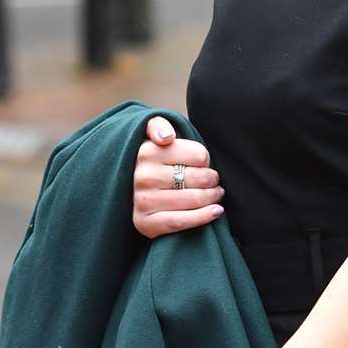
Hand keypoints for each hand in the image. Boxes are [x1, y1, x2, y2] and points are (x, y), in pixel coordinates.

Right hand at [133, 116, 223, 237]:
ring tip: (216, 194)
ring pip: (194, 199)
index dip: (206, 160)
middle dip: (213, 180)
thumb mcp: (154, 136)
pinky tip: (216, 211)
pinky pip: (182, 221)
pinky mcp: (145, 222)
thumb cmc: (156, 161)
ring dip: (213, 197)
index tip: (204, 163)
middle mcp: (143, 176)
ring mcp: (143, 200)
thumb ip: (159, 125)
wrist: (131, 190)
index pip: (199, 155)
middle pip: (199, 178)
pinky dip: (204, 216)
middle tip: (214, 181)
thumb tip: (166, 137)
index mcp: (148, 151)